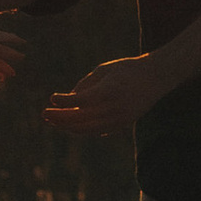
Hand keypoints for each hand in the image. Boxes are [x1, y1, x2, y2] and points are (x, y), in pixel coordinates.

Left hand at [41, 53, 167, 134]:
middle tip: (43, 114)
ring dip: (67, 127)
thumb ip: (85, 84)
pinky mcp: (122, 125)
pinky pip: (97, 131)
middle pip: (81, 120)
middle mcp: (115, 109)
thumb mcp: (104, 70)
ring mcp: (119, 120)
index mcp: (110, 91)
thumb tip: (68, 99)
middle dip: (60, 118)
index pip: (82, 102)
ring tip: (52, 122)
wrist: (156, 78)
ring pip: (87, 130)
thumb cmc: (127, 69)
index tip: (52, 98)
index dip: (64, 102)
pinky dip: (81, 129)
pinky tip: (69, 125)